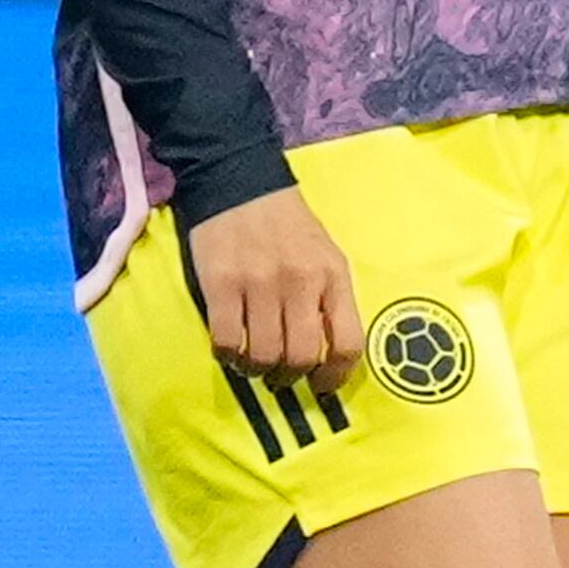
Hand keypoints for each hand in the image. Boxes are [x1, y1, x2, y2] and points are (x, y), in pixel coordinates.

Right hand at [188, 185, 358, 384]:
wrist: (239, 182)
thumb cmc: (287, 226)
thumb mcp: (326, 255)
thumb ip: (331, 299)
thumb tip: (327, 355)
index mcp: (332, 275)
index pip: (348, 343)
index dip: (336, 376)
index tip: (322, 385)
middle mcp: (299, 281)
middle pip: (300, 357)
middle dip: (290, 378)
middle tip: (280, 376)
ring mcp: (258, 283)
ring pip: (263, 355)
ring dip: (257, 370)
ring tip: (253, 364)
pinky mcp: (220, 284)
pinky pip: (226, 341)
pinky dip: (228, 355)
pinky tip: (230, 349)